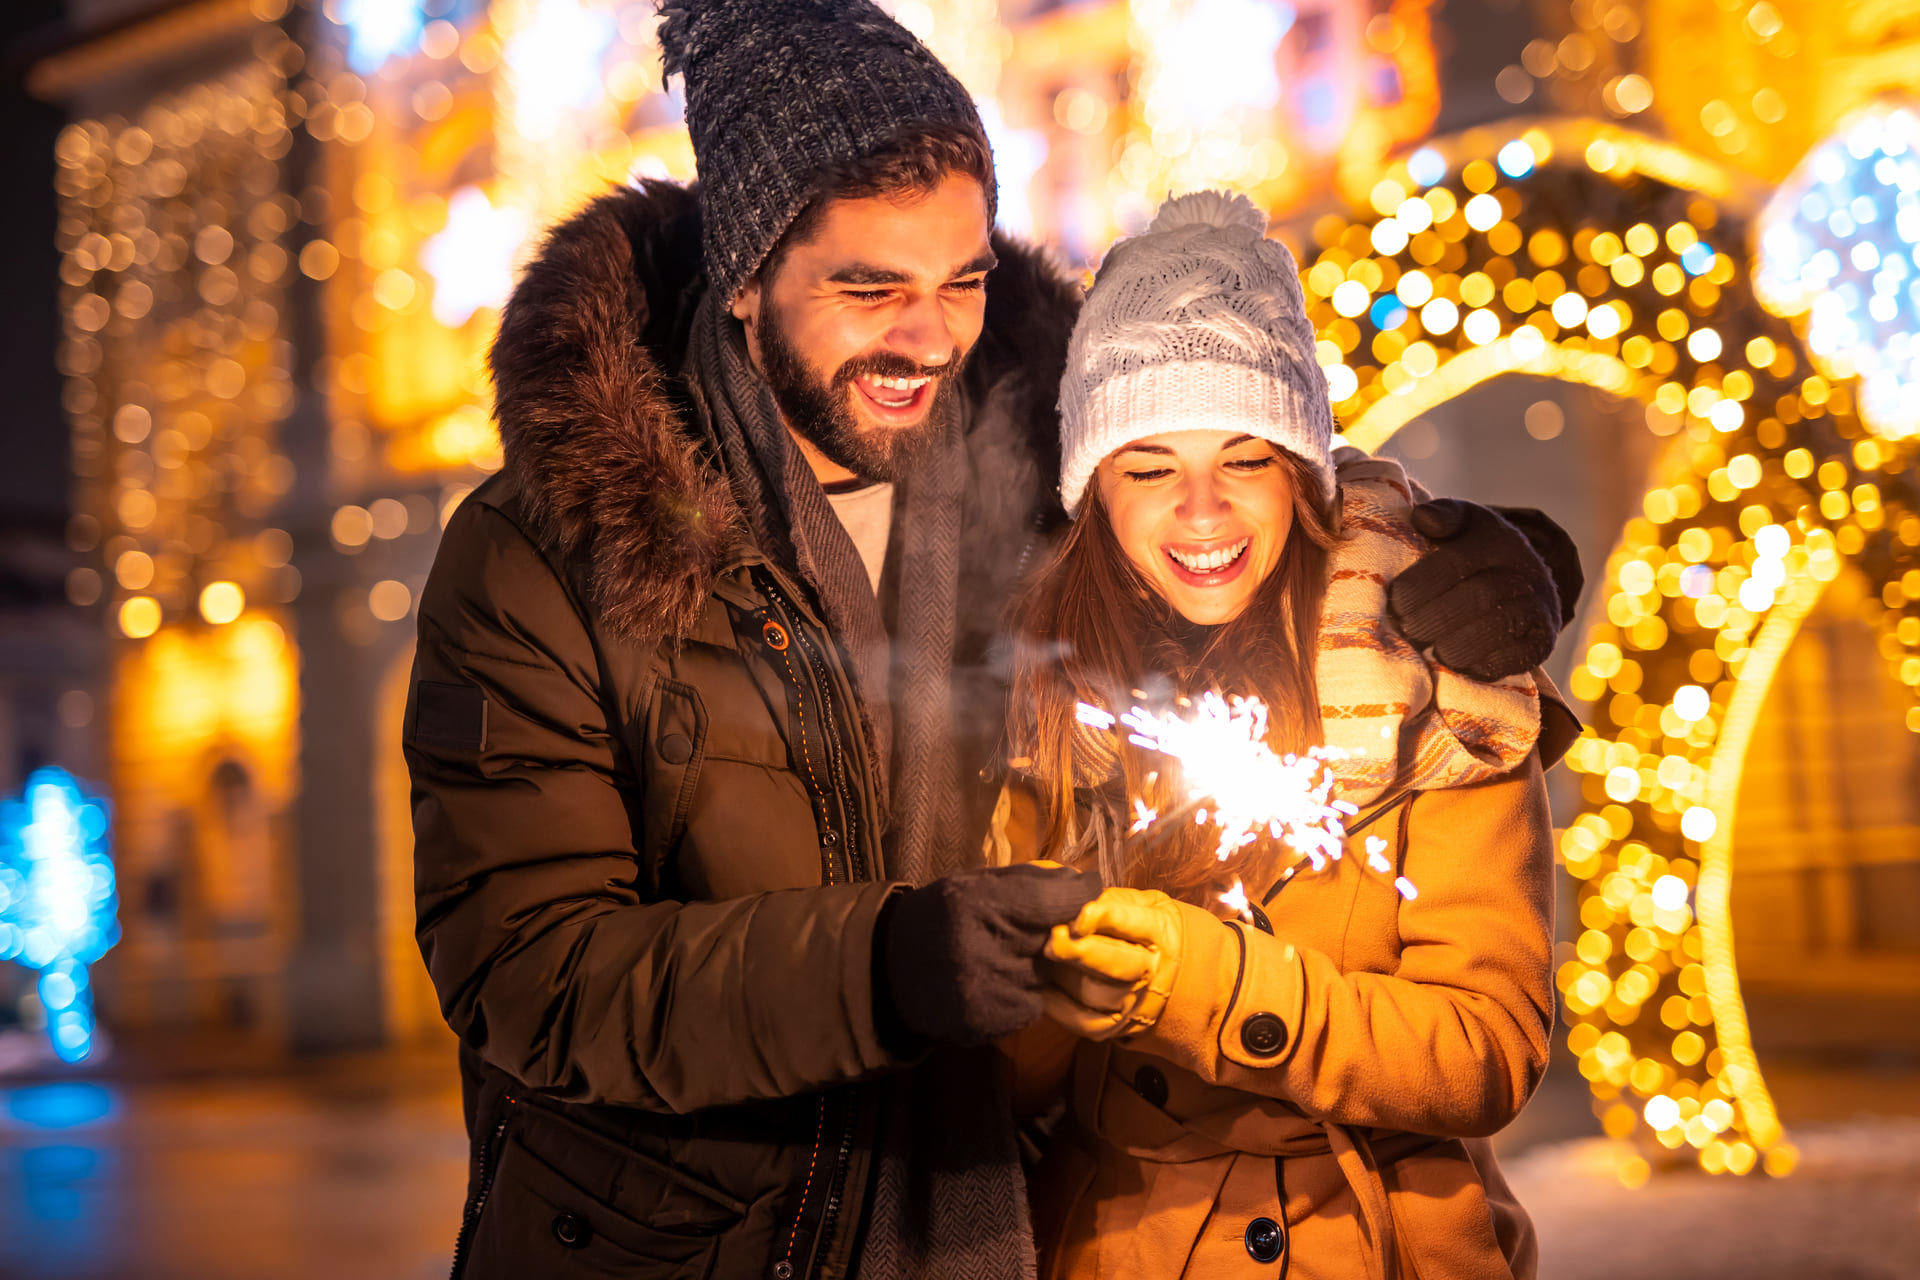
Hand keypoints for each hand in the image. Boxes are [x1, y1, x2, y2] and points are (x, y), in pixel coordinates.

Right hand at [877, 863, 1099, 1046]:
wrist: (889, 970)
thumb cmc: (940, 916)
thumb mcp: (975, 883)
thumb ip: (1029, 880)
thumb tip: (1082, 881)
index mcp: (973, 903)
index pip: (1050, 901)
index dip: (1078, 895)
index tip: (1090, 889)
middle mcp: (978, 948)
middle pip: (1053, 941)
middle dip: (1058, 934)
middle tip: (1040, 928)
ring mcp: (982, 992)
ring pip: (1044, 977)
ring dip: (1038, 968)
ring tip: (1006, 958)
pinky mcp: (985, 1023)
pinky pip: (1030, 1007)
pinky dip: (1023, 996)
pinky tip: (998, 986)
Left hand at [1038, 888, 1186, 1040]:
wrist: (1172, 977)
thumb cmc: (1143, 928)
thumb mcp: (1142, 903)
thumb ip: (1111, 898)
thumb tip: (1069, 892)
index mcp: (1158, 931)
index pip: (1134, 924)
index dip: (1106, 918)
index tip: (1080, 913)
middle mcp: (1149, 969)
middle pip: (1116, 965)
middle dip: (1080, 952)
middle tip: (1052, 939)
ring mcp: (1132, 1001)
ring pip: (1096, 994)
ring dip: (1064, 976)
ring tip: (1040, 956)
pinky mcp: (1112, 1025)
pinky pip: (1081, 1021)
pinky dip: (1057, 1006)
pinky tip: (1040, 984)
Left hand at [1388, 499, 1577, 681]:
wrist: (1524, 579)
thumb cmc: (1475, 551)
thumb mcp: (1462, 523)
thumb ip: (1442, 515)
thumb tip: (1423, 517)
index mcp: (1497, 540)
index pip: (1457, 562)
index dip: (1422, 584)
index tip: (1396, 601)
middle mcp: (1524, 571)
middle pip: (1478, 597)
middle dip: (1435, 618)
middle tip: (1408, 630)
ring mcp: (1538, 606)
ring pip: (1498, 627)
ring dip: (1458, 644)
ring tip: (1430, 650)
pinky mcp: (1543, 639)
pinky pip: (1517, 657)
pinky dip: (1485, 665)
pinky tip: (1458, 665)